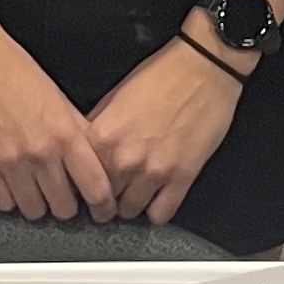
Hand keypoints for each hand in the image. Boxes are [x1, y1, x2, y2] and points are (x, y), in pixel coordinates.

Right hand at [0, 23, 113, 222]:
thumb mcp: (57, 97)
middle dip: (66, 205)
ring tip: (35, 190)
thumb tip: (94, 160)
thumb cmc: (13, 69)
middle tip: (62, 195)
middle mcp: (40, 153)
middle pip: (64, 207)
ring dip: (37, 204)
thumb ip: (76, 130)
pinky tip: (11, 184)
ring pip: (33, 211)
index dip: (102, 205)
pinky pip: (3, 203)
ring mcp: (9, 162)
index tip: (102, 210)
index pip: (96, 188)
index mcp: (65, 134)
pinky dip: (10, 198)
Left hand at [84, 35, 246, 227]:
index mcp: (102, 137)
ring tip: (132, 194)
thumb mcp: (115, 97)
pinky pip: (160, 214)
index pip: (79, 178)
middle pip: (102, 200)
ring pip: (129, 211)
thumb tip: (85, 154)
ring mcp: (154, 172)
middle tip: (109, 192)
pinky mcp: (182, 178)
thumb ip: (97, 129)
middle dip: (104, 198)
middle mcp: (124, 159)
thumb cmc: (161, 76)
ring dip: (129, 205)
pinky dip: (156, 210)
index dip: (81, 182)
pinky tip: (156, 197)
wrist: (204, 68)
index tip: (85, 185)